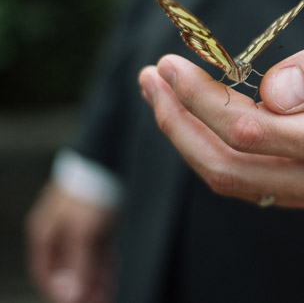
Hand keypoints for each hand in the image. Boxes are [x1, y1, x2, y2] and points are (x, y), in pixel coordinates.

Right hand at [26, 182, 115, 302]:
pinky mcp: (97, 224)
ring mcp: (78, 228)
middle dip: (82, 290)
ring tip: (106, 298)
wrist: (109, 161)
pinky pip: (98, 251)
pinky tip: (111, 280)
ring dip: (95, 282)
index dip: (59, 292)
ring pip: (85, 262)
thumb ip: (77, 263)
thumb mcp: (82, 230)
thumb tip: (71, 294)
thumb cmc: (89, 191)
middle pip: (68, 269)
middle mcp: (59, 233)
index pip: (46, 273)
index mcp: (45, 233)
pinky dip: (104, 266)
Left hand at [139, 0, 303, 211]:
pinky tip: (193, 119)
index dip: (203, 99)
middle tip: (154, 76)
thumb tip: (275, 92)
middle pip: (233, 165)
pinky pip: (250, 181)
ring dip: (188, 138)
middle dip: (182, 122)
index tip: (173, 62)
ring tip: (161, 94)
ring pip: (234, 179)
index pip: (254, 131)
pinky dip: (211, 150)